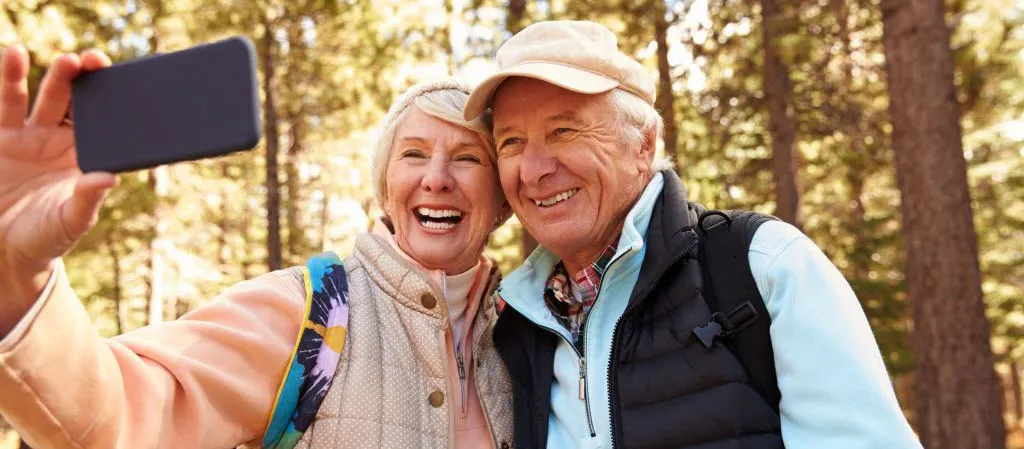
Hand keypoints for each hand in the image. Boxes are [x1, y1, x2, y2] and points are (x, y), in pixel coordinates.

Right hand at [0, 45, 115, 331]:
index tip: (119, 84)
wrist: (5, 249)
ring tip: (63, 59)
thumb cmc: (48, 237)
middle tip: (91, 61)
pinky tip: (15, 54)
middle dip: (84, 80)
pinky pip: (7, 103)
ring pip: (43, 98)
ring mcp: (31, 136)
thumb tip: (109, 177)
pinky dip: (11, 78)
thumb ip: (87, 199)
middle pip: (77, 103)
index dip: (112, 102)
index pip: (104, 123)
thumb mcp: (71, 221)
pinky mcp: (3, 137)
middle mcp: (62, 141)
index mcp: (87, 157)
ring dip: (52, 76)